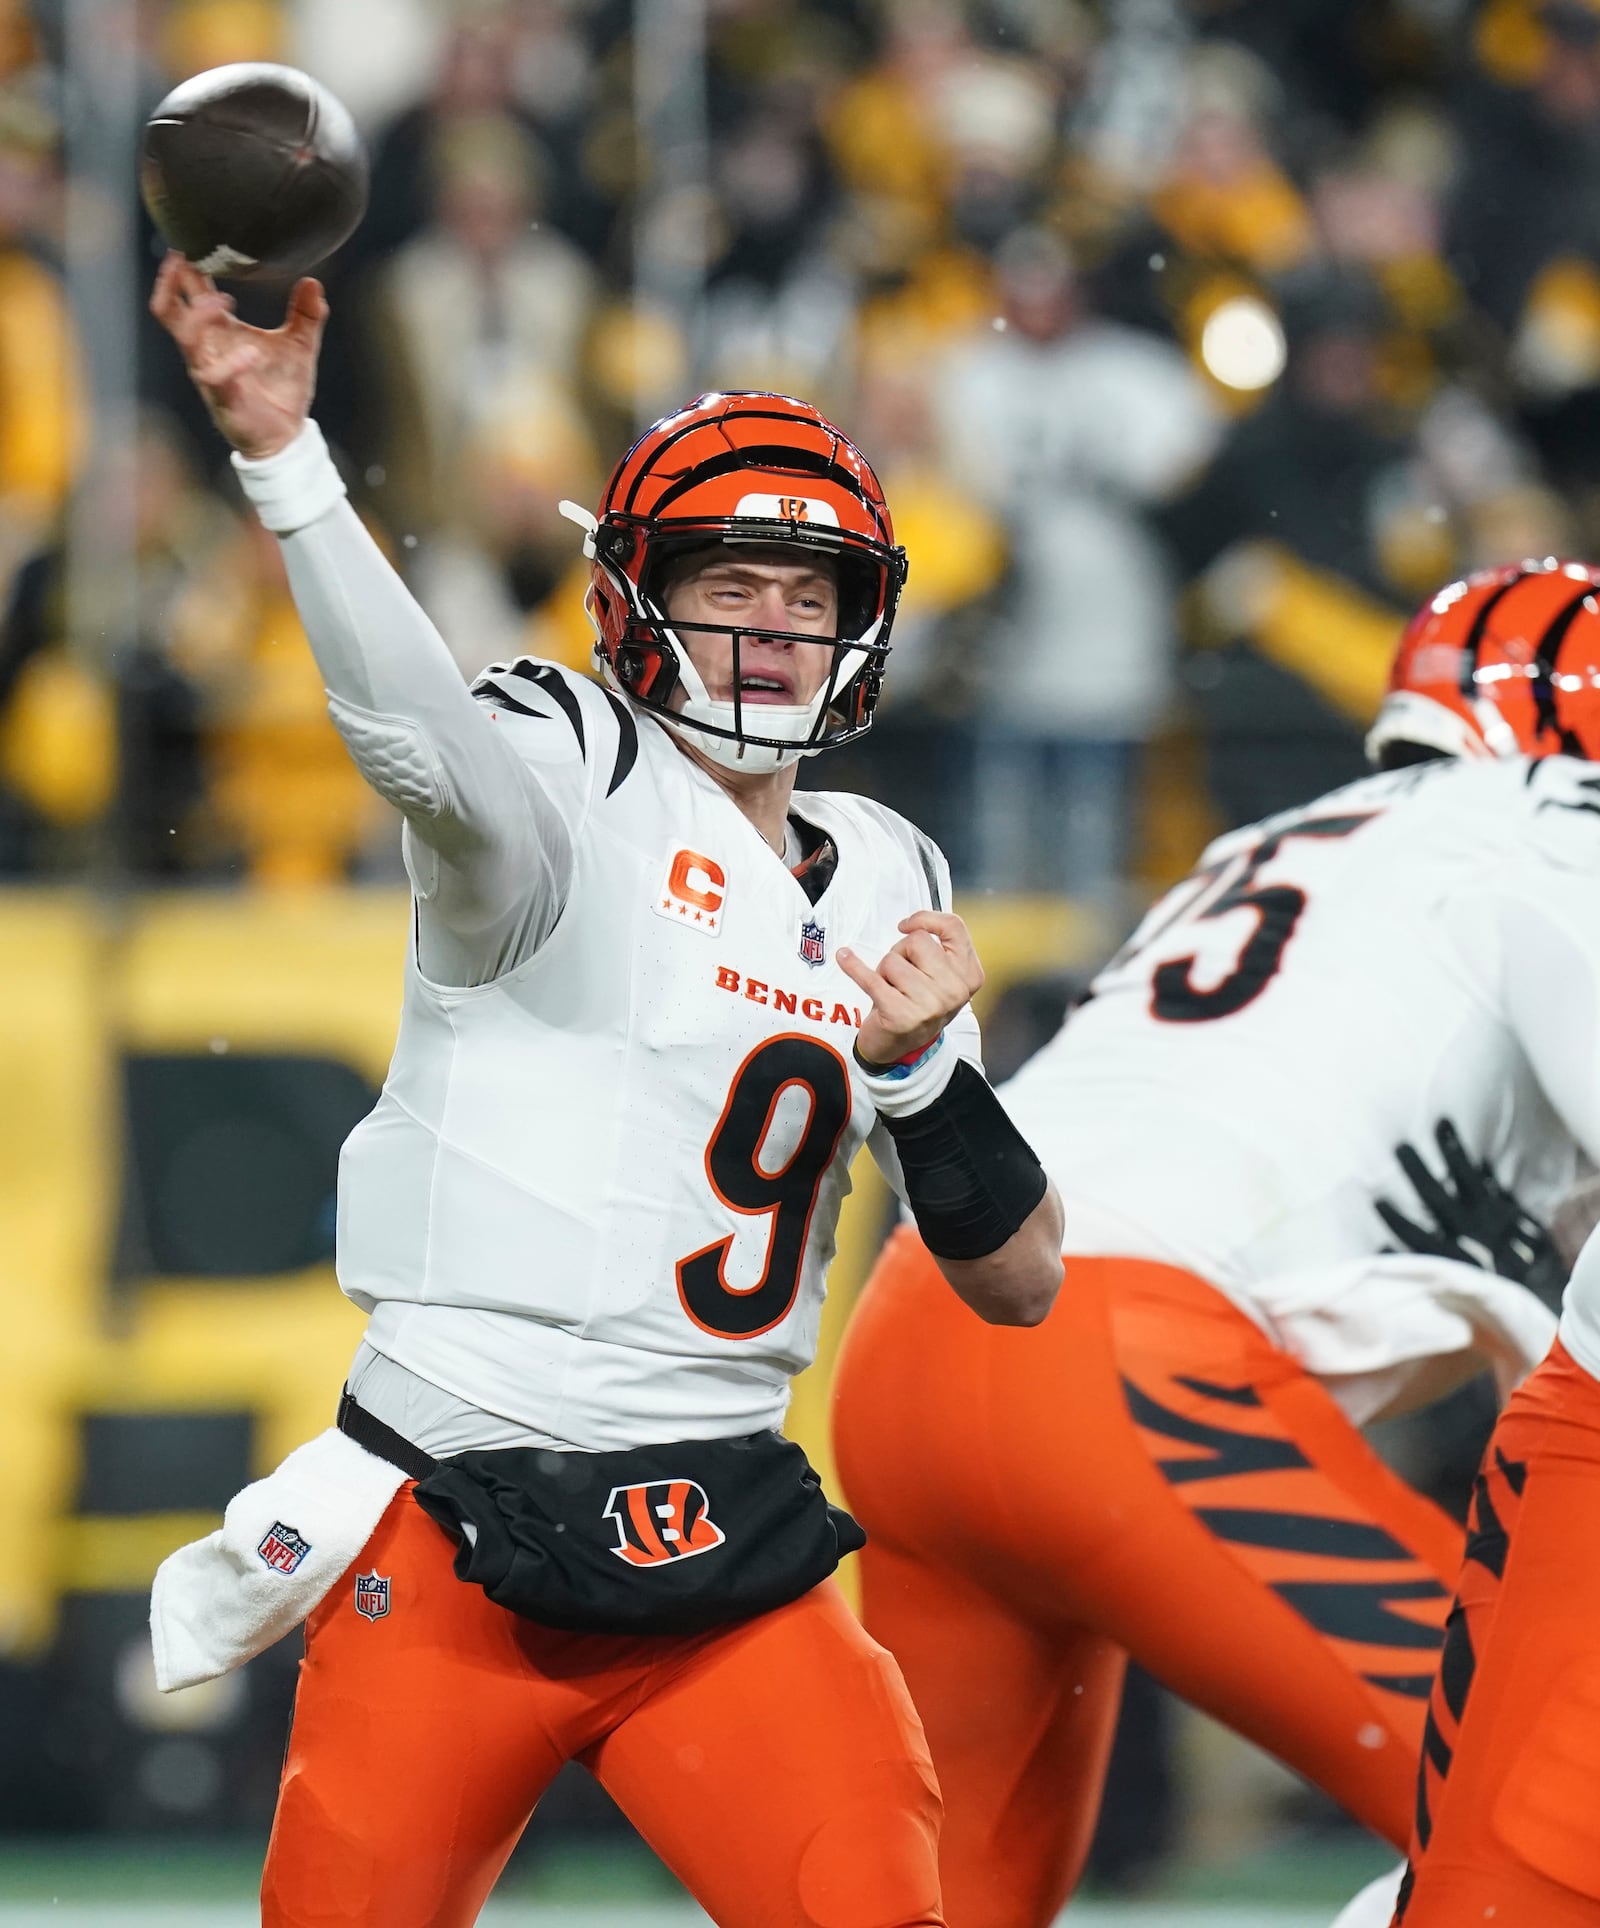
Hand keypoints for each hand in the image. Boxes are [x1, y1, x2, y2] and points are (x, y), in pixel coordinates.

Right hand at [149, 251, 326, 457]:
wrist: (288, 437)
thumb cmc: (283, 389)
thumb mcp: (300, 346)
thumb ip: (306, 315)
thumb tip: (314, 282)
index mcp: (220, 330)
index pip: (190, 291)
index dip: (185, 266)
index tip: (190, 238)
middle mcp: (207, 347)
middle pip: (169, 309)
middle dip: (170, 282)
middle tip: (181, 256)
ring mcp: (210, 371)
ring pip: (185, 337)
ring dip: (198, 315)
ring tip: (221, 300)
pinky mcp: (223, 397)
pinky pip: (215, 376)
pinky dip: (232, 363)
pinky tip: (252, 353)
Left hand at [837, 911, 983, 1067]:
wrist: (899, 1046)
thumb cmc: (918, 1003)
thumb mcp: (942, 977)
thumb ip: (939, 948)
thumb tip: (911, 924)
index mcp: (969, 975)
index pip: (954, 928)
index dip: (926, 919)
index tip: (906, 924)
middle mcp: (954, 991)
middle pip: (917, 941)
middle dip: (901, 952)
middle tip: (900, 975)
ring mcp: (929, 1005)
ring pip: (892, 960)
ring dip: (884, 971)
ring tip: (891, 989)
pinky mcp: (900, 1014)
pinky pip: (870, 978)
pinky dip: (853, 966)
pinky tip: (844, 958)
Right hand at [1376, 1118, 1567, 1309]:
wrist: (1534, 1287)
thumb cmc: (1482, 1284)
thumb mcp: (1446, 1278)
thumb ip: (1415, 1265)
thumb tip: (1377, 1253)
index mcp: (1453, 1255)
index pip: (1417, 1235)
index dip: (1396, 1219)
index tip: (1377, 1199)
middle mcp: (1470, 1233)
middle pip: (1439, 1198)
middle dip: (1418, 1171)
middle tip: (1401, 1145)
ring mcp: (1491, 1217)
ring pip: (1469, 1180)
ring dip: (1453, 1152)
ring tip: (1441, 1123)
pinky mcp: (1508, 1209)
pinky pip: (1494, 1182)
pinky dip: (1482, 1165)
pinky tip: (1469, 1148)